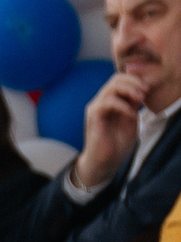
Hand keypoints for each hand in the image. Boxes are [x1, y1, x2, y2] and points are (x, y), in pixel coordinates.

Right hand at [77, 69, 152, 188]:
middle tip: (146, 92)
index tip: (148, 89)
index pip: (120, 80)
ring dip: (129, 91)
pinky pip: (107, 102)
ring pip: (111, 87)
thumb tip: (142, 89)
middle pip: (116, 79)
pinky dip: (123, 105)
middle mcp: (101, 101)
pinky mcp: (93, 116)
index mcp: (111, 101)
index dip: (135, 80)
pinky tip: (131, 114)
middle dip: (134, 82)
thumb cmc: (117, 143)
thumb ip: (133, 104)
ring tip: (140, 100)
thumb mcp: (131, 119)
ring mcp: (96, 107)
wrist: (105, 161)